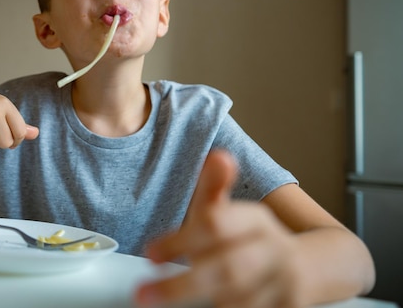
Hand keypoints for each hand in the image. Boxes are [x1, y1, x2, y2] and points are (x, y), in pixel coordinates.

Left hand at [135, 150, 303, 307]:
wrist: (307, 268)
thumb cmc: (251, 239)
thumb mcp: (231, 212)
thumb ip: (214, 188)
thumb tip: (218, 156)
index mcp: (256, 219)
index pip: (217, 225)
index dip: (181, 240)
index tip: (150, 255)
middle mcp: (273, 250)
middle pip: (228, 269)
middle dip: (182, 285)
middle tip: (143, 295)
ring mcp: (285, 284)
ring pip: (239, 301)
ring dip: (210, 302)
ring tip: (185, 297)